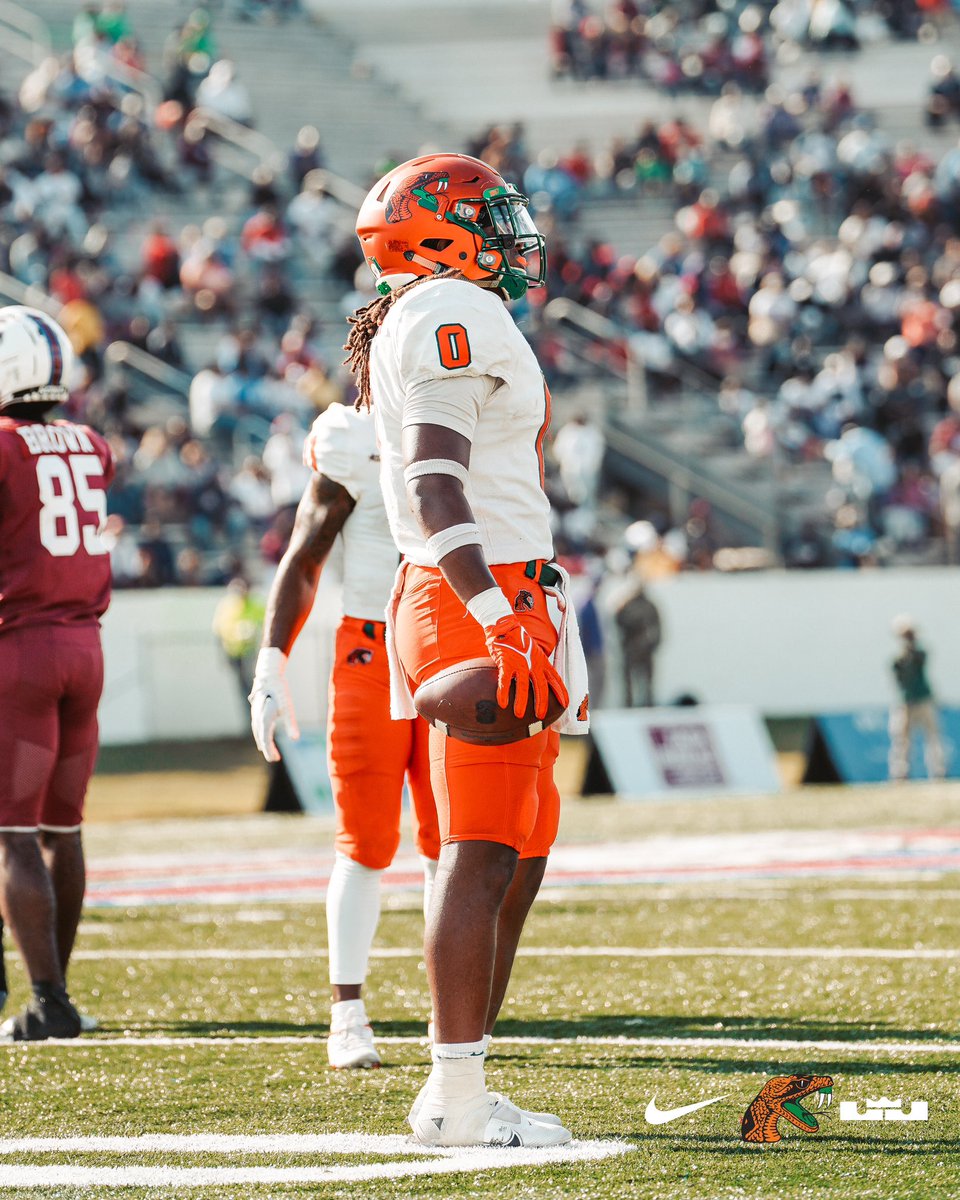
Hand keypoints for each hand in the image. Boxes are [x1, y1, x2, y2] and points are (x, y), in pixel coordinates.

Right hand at [249, 648, 299, 762]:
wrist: (268, 674)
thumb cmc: (279, 690)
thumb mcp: (287, 706)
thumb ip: (290, 723)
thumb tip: (295, 738)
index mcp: (264, 718)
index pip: (265, 739)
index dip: (269, 750)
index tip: (275, 759)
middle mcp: (256, 717)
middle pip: (260, 737)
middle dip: (267, 749)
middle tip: (274, 759)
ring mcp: (255, 714)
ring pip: (257, 732)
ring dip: (263, 742)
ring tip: (269, 752)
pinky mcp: (256, 710)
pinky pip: (257, 726)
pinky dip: (260, 734)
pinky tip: (263, 738)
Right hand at [484, 615, 568, 720]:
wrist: (505, 625)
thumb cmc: (518, 640)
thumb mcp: (533, 651)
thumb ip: (536, 664)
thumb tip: (536, 678)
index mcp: (542, 661)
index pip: (555, 678)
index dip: (561, 692)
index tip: (566, 704)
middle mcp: (533, 663)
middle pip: (541, 686)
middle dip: (542, 702)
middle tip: (541, 716)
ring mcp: (520, 663)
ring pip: (523, 686)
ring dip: (522, 701)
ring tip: (519, 715)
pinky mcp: (506, 662)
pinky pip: (505, 681)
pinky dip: (504, 692)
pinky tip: (502, 703)